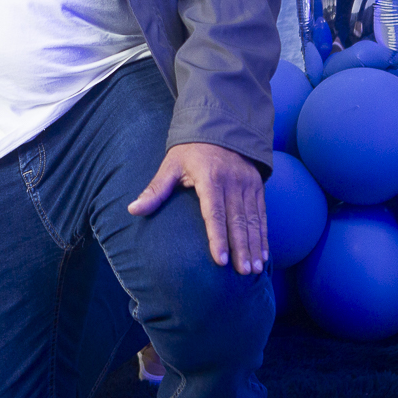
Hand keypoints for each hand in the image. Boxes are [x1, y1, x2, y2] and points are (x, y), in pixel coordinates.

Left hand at [128, 142, 267, 274]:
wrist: (221, 125)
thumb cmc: (190, 150)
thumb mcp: (171, 165)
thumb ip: (155, 189)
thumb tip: (132, 209)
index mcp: (210, 177)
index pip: (214, 212)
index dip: (217, 237)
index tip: (219, 260)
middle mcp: (233, 181)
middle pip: (238, 220)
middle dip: (241, 248)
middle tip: (243, 272)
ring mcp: (248, 184)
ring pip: (253, 220)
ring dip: (255, 246)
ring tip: (255, 269)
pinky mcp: (258, 186)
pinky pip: (262, 214)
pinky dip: (264, 235)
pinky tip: (264, 254)